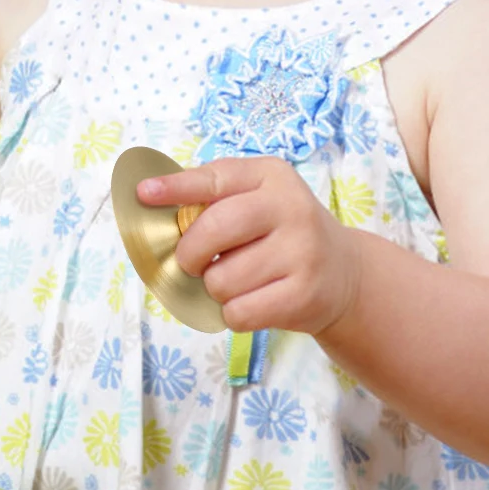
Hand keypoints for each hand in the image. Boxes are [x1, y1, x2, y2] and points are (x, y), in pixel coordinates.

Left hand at [136, 156, 361, 335]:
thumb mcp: (257, 198)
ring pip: (221, 278)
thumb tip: (151, 200)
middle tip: (193, 262)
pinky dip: (233, 313)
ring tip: (236, 281)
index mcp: (271, 176)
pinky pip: (239, 311)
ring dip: (215, 287)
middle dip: (189, 253)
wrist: (345, 273)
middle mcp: (291, 208)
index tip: (144, 193)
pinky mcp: (304, 295)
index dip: (176, 187)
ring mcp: (302, 252)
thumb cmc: (281, 232)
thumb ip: (213, 197)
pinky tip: (251, 301)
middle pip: (213, 229)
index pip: (215, 178)